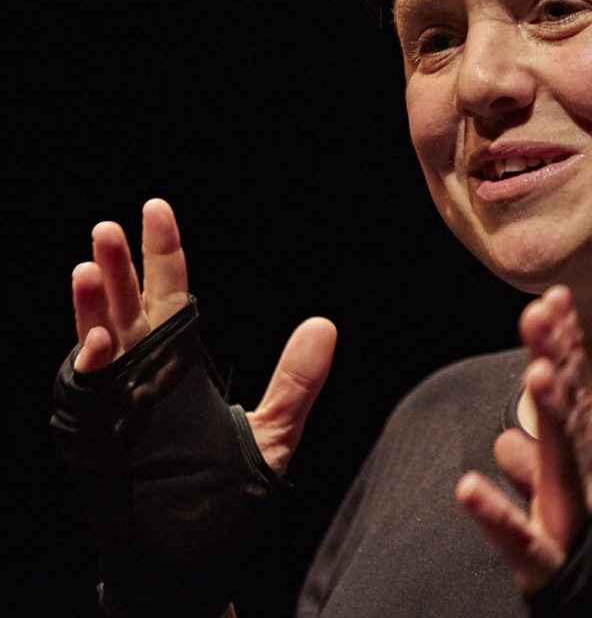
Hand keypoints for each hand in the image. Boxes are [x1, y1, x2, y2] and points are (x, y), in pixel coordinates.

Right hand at [70, 198, 335, 475]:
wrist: (191, 559)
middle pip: (126, 307)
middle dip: (117, 266)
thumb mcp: (273, 432)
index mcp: (175, 361)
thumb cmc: (221, 495)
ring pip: (98, 343)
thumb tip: (326, 325)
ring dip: (91, 307)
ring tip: (87, 269)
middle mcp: (140, 373)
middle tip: (110, 227)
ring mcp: (116, 403)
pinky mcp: (98, 438)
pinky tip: (97, 343)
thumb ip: (298, 381)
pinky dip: (90, 368)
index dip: (162, 251)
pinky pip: (89, 396)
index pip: (167, 293)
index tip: (156, 209)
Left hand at [456, 285, 591, 591]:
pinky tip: (466, 489)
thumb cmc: (572, 541)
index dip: (565, 345)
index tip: (555, 298)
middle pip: (567, 408)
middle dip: (557, 357)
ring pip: (558, 458)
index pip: (572, 389)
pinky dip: (494, 513)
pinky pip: (517, 535)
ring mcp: (566, 515)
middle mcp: (577, 474)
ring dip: (549, 414)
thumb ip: (531, 460)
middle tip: (542, 311)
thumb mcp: (550, 494)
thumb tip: (505, 438)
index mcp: (575, 454)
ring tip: (535, 373)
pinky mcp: (544, 560)